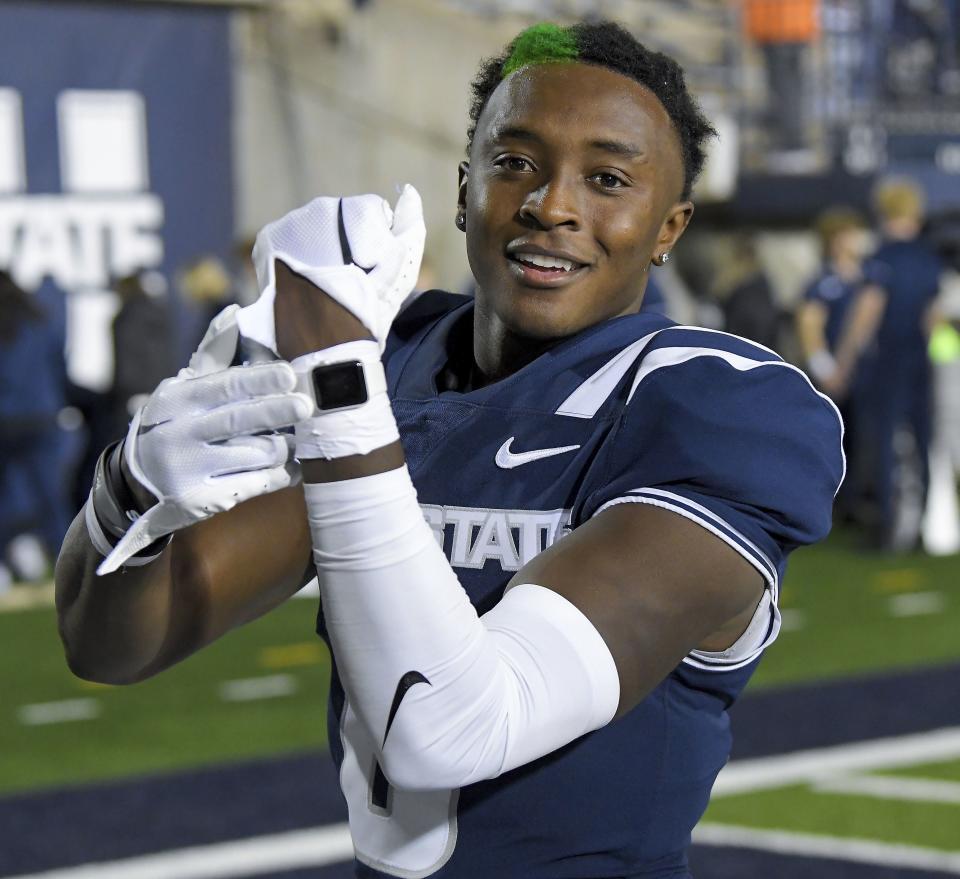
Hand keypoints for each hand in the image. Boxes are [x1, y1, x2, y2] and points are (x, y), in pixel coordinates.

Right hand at [97, 306, 313, 573]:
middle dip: (278, 411)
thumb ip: (212, 358)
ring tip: (292, 440)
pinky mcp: (201, 500)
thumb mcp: (180, 391)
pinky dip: (280, 474)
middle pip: (240, 420)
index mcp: (177, 401)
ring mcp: (189, 470)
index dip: (260, 380)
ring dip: (283, 446)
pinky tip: (291, 468)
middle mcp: (179, 434)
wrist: (136, 483)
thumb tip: (234, 315)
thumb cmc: (172, 425)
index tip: (290, 375)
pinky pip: (257, 484)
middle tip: (306, 406)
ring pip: (256, 454)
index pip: (224, 386)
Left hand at [236, 186, 424, 352]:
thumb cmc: (366, 313)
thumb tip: (409, 191)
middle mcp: (302, 215)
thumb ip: (409, 228)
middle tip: (352, 283)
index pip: (366, 215)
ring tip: (330, 287)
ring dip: (325, 254)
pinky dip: (302, 261)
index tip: (371, 274)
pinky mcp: (264, 249)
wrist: (325, 353)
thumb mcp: (398, 273)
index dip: (376, 247)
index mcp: (336, 214)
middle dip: (348, 247)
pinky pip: (290, 245)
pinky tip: (310, 285)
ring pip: (314, 233)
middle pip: (338, 223)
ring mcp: (279, 231)